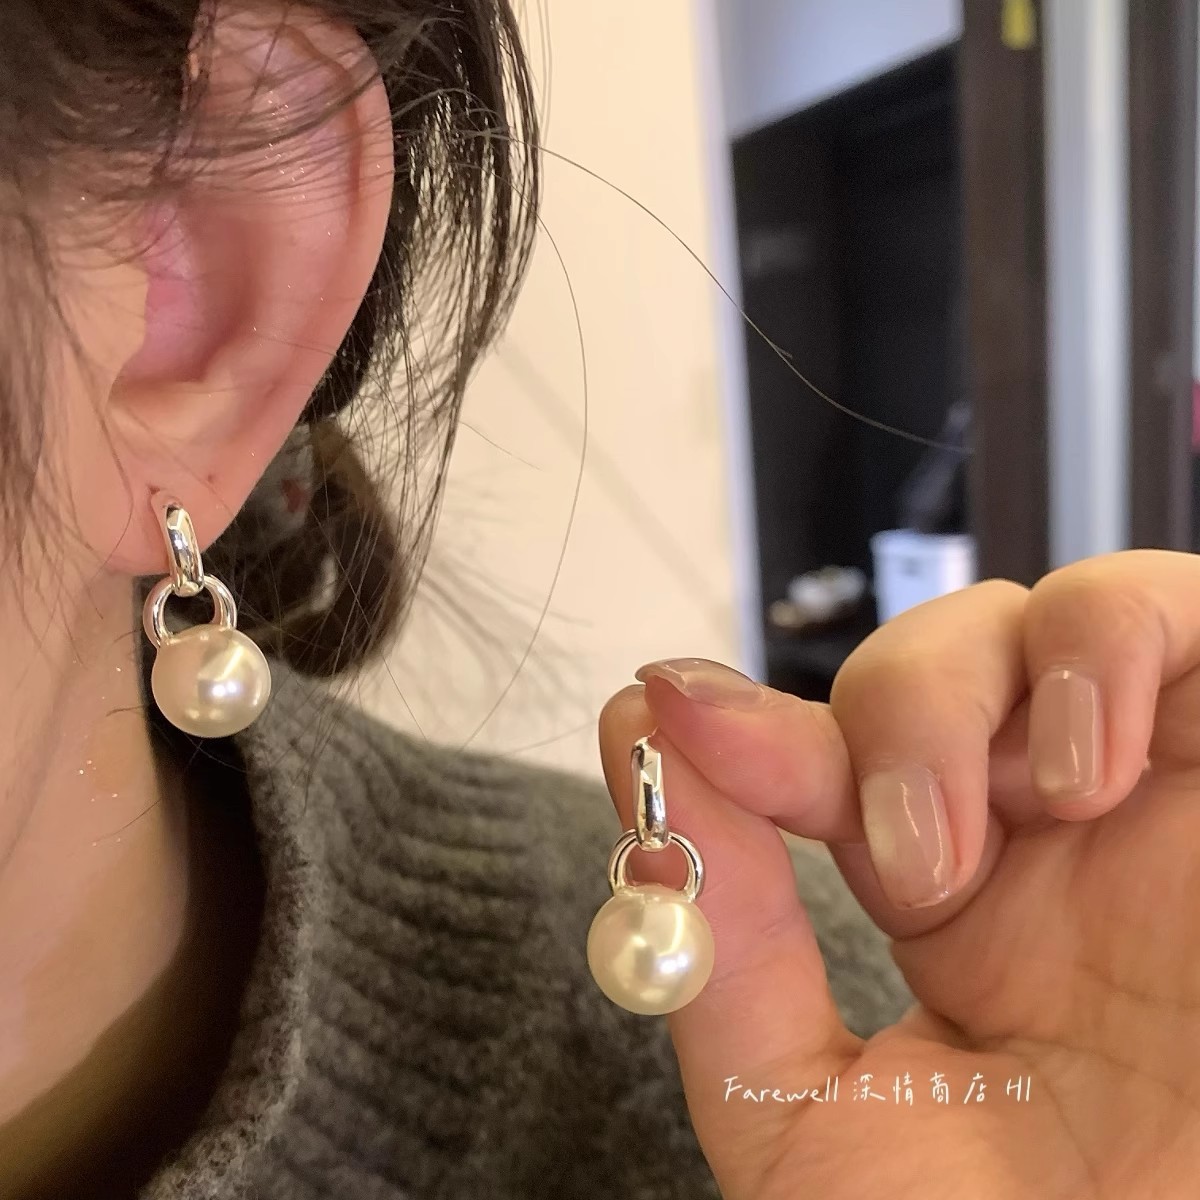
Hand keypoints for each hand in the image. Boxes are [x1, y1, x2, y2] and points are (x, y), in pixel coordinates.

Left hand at [598, 551, 1199, 1198]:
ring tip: (1025, 812)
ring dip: (971, 687)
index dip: (741, 728)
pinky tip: (1093, 769)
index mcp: (949, 898)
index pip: (825, 758)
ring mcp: (1145, 782)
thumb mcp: (815, 1112)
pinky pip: (1182, 609)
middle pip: (919, 668)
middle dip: (884, 722)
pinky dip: (1105, 641)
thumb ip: (726, 947)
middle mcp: (1043, 828)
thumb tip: (641, 762)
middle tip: (912, 862)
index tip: (665, 710)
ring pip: (1025, 618)